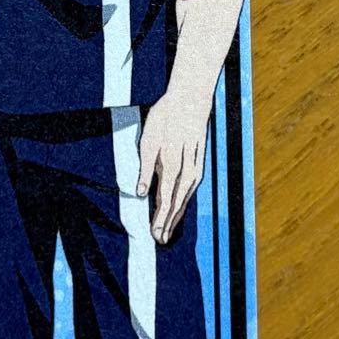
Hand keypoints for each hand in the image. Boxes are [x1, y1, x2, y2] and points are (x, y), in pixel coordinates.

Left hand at [136, 89, 211, 243]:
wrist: (190, 98)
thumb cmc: (165, 117)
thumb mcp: (149, 138)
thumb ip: (145, 168)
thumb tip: (139, 193)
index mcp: (171, 163)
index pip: (165, 198)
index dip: (159, 218)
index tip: (153, 234)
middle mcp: (186, 169)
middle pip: (177, 202)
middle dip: (168, 223)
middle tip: (159, 240)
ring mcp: (196, 166)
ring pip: (186, 197)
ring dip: (177, 215)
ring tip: (168, 230)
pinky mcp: (200, 162)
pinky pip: (192, 188)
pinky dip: (185, 201)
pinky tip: (180, 207)